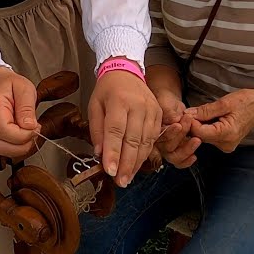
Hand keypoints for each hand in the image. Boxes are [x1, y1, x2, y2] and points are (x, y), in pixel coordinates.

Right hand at [0, 66, 39, 158]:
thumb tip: (30, 127)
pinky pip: (3, 148)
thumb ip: (27, 108)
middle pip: (0, 146)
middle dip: (22, 146)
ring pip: (1, 150)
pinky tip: (25, 137)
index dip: (23, 135)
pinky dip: (16, 148)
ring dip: (20, 149)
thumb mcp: (24, 89)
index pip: (4, 130)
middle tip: (35, 132)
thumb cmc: (11, 84)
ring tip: (31, 134)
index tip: (36, 128)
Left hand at [89, 68, 160, 187]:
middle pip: (133, 140)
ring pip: (145, 142)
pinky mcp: (159, 114)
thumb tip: (100, 153)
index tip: (109, 171)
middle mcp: (138, 106)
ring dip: (136, 163)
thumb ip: (96, 129)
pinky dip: (145, 154)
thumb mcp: (94, 105)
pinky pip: (153, 138)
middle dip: (126, 164)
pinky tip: (137, 164)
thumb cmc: (107, 90)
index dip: (113, 153)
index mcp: (118, 101)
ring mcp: (151, 110)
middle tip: (120, 181)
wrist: (126, 72)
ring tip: (127, 178)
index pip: (115, 131)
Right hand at [155, 93, 200, 168]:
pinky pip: (180, 160)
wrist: (170, 105)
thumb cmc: (165, 103)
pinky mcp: (177, 150)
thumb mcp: (165, 104)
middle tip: (189, 124)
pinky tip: (194, 156)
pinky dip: (187, 160)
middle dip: (179, 137)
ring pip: (174, 156)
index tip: (178, 125)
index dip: (168, 134)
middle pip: (166, 148)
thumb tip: (175, 119)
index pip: (157, 138)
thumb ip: (169, 112)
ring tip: (196, 139)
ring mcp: (167, 148)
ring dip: (186, 149)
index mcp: (149, 132)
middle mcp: (157, 143)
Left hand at [186, 90, 253, 152]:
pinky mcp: (225, 143)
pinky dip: (206, 127)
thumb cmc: (246, 102)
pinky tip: (209, 118)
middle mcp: (225, 144)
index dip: (190, 122)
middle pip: (199, 136)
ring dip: (200, 125)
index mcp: (226, 134)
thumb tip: (187, 114)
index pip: (198, 133)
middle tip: (193, 110)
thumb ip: (205, 111)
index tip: (186, 112)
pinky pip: (210, 136)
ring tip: (203, 112)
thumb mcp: (224, 103)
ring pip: (203, 136)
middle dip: (193, 123)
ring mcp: (226, 145)